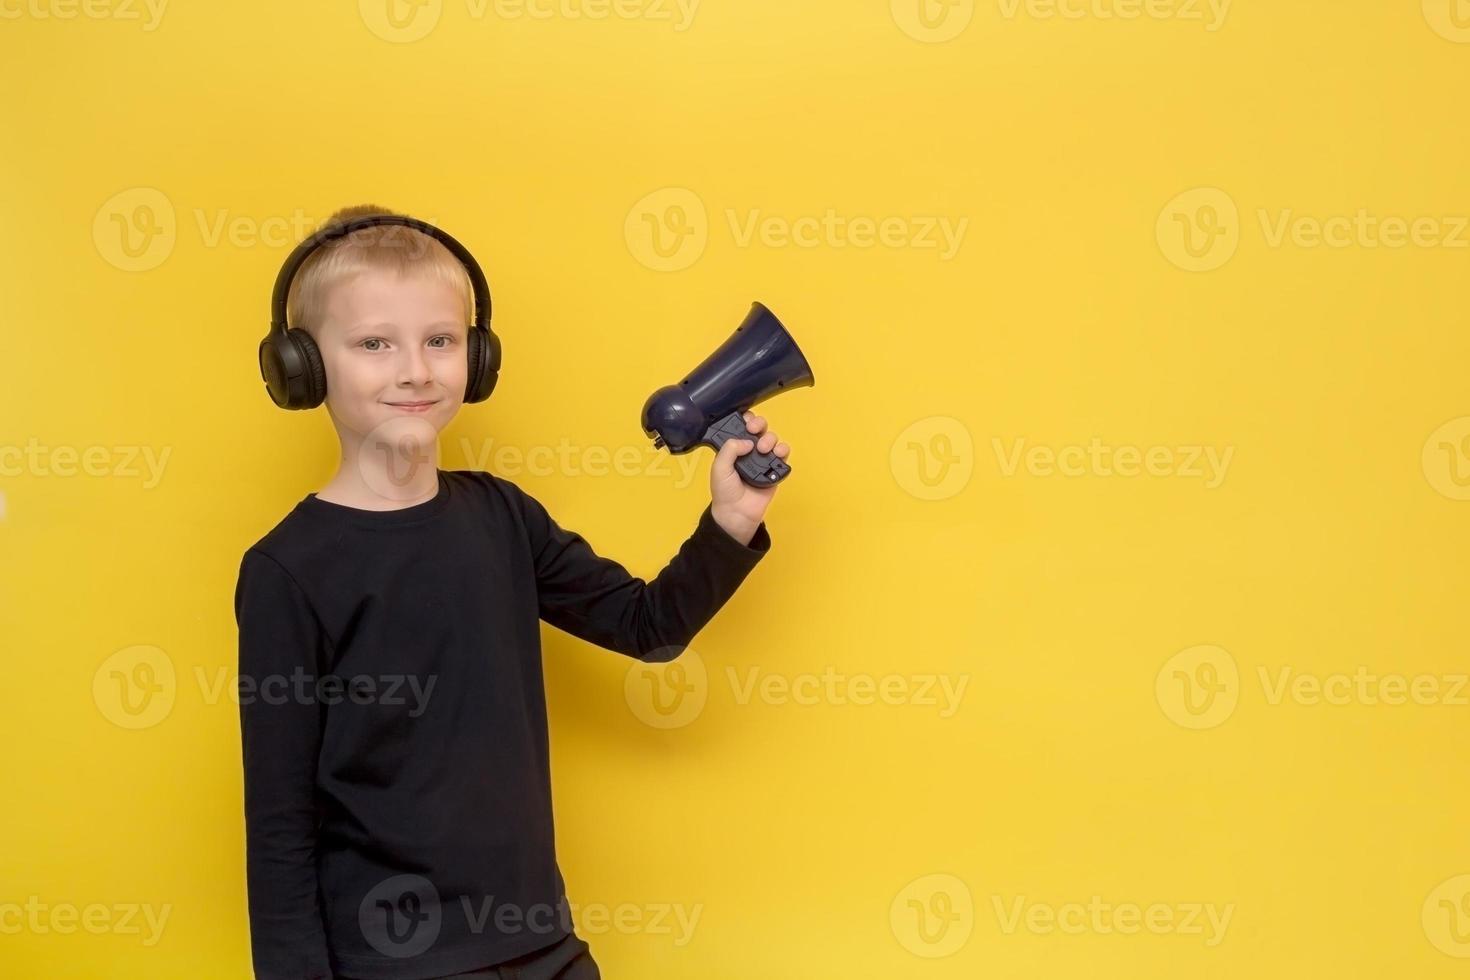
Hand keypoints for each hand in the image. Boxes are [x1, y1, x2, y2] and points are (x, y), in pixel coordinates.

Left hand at [710, 411, 789, 544]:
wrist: (737, 513)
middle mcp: (749, 450)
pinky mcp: (775, 470)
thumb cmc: (725, 491)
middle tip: (754, 431)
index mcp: (734, 447)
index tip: (746, 422)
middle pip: (759, 428)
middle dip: (759, 425)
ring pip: (772, 439)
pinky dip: (783, 451)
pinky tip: (777, 455)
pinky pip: (783, 455)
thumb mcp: (719, 467)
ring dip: (770, 439)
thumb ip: (730, 449)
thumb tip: (749, 441)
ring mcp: (763, 460)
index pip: (741, 426)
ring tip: (764, 450)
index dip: (746, 419)